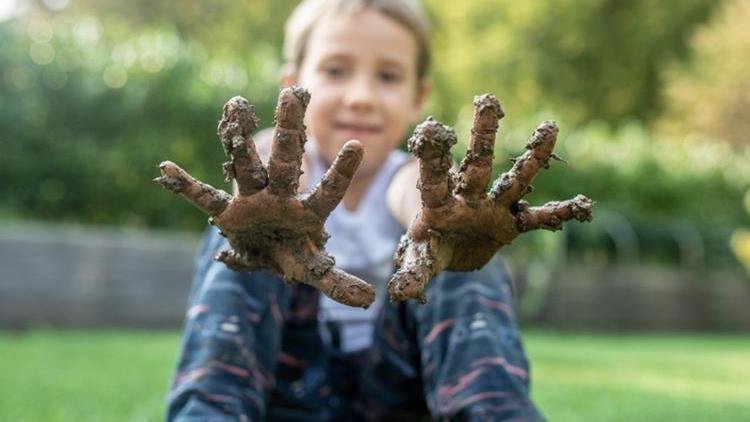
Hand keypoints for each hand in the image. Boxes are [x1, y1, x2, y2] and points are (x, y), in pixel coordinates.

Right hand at [154, 87, 374, 307]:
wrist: (266, 253)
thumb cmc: (295, 254)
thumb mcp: (315, 270)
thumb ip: (338, 281)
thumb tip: (370, 299)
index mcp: (307, 211)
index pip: (328, 191)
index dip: (342, 173)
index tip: (356, 145)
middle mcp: (280, 196)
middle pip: (285, 161)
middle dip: (288, 131)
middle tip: (290, 94)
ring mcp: (253, 199)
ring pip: (247, 164)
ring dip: (239, 137)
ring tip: (235, 104)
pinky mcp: (229, 211)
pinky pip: (205, 198)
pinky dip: (186, 187)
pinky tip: (166, 169)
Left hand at [388, 94, 592, 301]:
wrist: (449, 251)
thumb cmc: (429, 247)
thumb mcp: (420, 258)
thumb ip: (413, 272)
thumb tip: (400, 293)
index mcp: (439, 203)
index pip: (434, 177)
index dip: (433, 156)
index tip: (430, 128)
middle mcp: (469, 198)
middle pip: (477, 164)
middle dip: (483, 135)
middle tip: (488, 99)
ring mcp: (493, 208)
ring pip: (514, 180)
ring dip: (531, 157)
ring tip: (550, 126)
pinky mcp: (510, 224)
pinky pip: (539, 219)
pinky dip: (559, 215)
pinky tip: (584, 206)